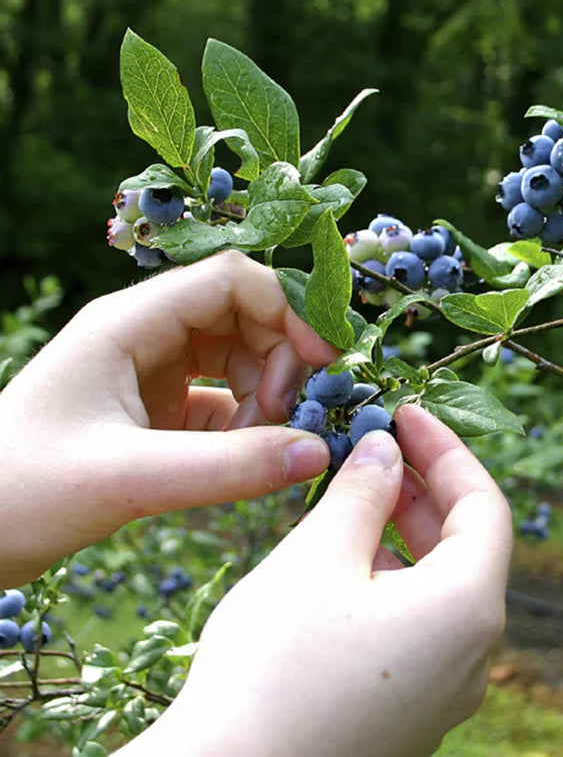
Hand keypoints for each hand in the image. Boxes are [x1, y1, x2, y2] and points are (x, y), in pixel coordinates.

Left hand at [0, 250, 338, 585]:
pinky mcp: (156, 412)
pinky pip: (223, 401)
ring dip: (264, 396)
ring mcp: (152, 373)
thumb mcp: (128, 479)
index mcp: (130, 322)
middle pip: (245, 315)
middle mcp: (145, 336)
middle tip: (283, 417)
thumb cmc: (20, 493)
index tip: (322, 362)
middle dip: (278, 360)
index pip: (232, 279)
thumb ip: (229, 468)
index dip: (288, 308)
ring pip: (239, 357)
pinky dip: (245, 426)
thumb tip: (318, 453)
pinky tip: (239, 461)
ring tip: (254, 447)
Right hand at [118, 404, 512, 756]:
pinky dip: (388, 581)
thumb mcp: (319, 557)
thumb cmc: (274, 668)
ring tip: (349, 500)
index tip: (406, 412)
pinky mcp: (405, 716)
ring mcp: (440, 694)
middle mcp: (471, 657)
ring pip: (436, 587)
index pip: (484, 505)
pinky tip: (338, 565)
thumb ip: (363, 491)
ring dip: (399, 534)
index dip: (447, 449)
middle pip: (464, 547)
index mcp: (469, 610)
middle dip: (421, 489)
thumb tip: (386, 449)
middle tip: (374, 448)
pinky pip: (414, 628)